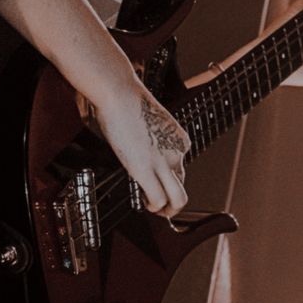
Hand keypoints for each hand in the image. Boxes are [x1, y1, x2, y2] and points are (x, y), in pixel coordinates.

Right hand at [88, 83, 190, 217]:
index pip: (180, 165)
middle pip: (182, 185)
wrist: (120, 91)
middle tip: (159, 205)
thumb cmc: (126, 98)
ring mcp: (164, 162)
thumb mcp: (148, 120)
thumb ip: (149, 136)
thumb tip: (137, 143)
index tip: (153, 179)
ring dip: (168, 210)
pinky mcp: (146, 169)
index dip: (166, 177)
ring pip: (178, 199)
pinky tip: (144, 203)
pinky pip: (158, 199)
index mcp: (178, 138)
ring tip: (155, 211)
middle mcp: (177, 151)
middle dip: (172, 201)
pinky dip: (153, 207)